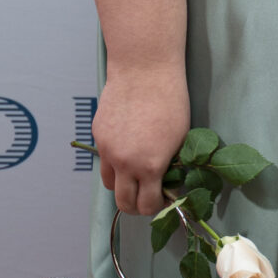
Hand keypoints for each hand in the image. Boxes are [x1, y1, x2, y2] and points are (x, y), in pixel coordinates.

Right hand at [92, 64, 189, 216]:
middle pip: (122, 202)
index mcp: (149, 166)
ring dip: (121, 185)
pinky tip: (127, 149)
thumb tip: (166, 182)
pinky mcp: (97, 135)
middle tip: (146, 198)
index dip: (155, 207)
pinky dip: (113, 162)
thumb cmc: (171, 101)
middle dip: (135, 205)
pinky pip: (103, 158)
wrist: (144, 70)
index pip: (146, 205)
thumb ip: (169, 165)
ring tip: (134, 176)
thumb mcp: (180, 139)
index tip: (161, 200)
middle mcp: (123, 163)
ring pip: (108, 183)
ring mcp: (106, 149)